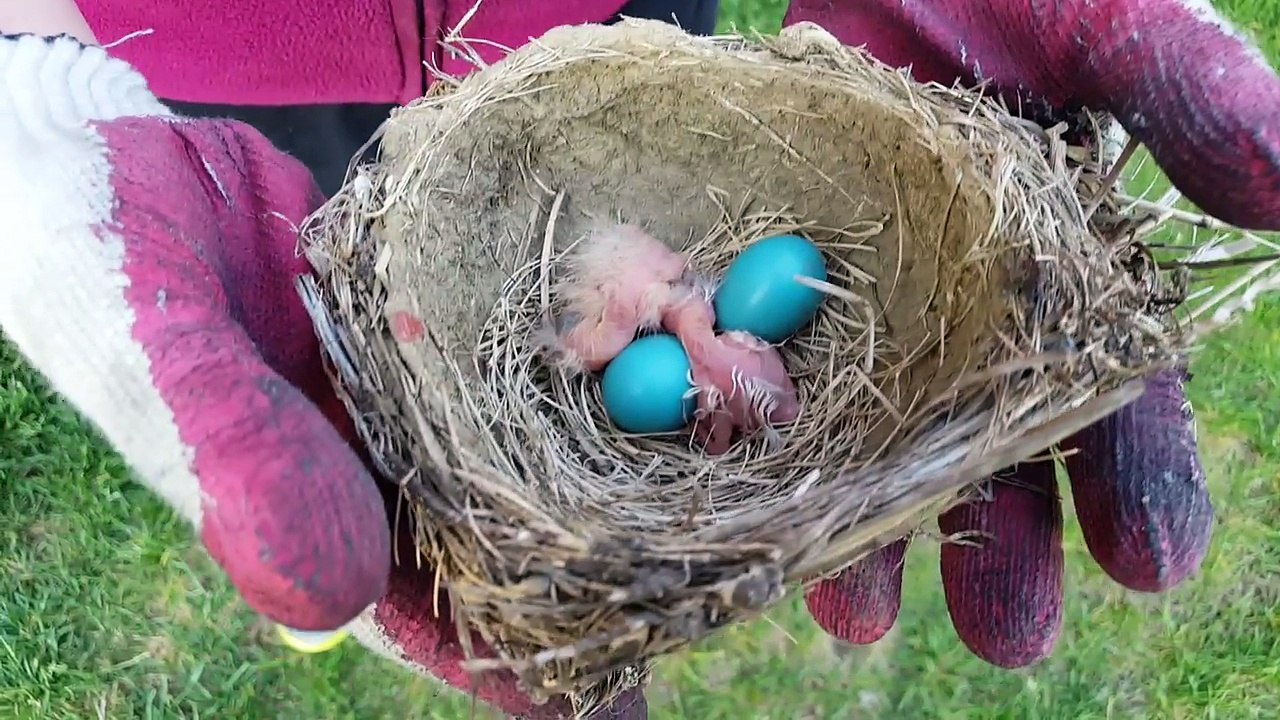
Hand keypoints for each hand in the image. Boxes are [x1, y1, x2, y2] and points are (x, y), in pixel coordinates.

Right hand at [0, 34, 640, 718]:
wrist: (107, 156)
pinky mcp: (417, 309)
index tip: (616, 713)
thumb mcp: (164, 365)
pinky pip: (501, 350)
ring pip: (512, 450)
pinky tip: (632, 372)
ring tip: (700, 499)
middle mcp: (370, 459)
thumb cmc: (109, 270)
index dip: (518, 669)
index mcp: (312, 507)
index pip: (430, 613)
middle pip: (495, 540)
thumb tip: (342, 602)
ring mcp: (399, 387)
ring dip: (594, 476)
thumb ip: (248, 467)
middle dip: (585, 581)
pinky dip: (564, 368)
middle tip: (695, 608)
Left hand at [787, 0, 1279, 666]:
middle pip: (996, 455)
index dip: (1135, 478)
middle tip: (1007, 638)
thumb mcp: (1097, 23)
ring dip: (876, 539)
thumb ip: (1187, 97)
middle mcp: (974, 321)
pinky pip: (770, 401)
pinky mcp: (773, 304)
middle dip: (1006, 548)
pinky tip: (761, 530)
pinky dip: (768, 464)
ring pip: (880, 450)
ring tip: (861, 617)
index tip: (1149, 564)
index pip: (1116, 398)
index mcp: (1071, 281)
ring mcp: (871, 321)